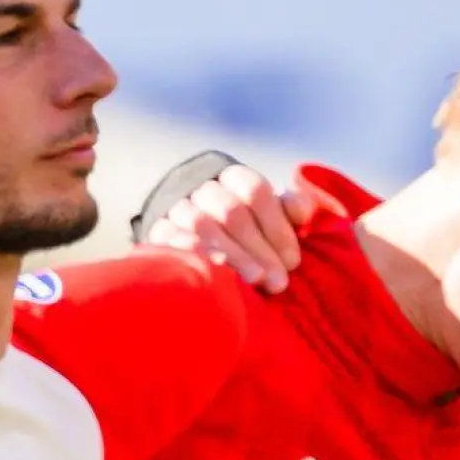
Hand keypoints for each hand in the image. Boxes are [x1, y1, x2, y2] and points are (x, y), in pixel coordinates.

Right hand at [144, 164, 317, 292]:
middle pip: (232, 211)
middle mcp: (202, 189)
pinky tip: (219, 274)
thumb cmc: (245, 234)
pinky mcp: (158, 232)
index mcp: (231, 178)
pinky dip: (198, 255)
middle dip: (259, 248)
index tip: (293, 261)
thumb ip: (289, 210)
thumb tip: (302, 212)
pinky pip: (173, 239)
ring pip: (203, 225)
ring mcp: (177, 209)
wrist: (192, 245)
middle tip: (279, 281)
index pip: (255, 190)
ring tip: (256, 281)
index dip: (276, 226)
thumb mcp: (270, 219)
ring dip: (234, 255)